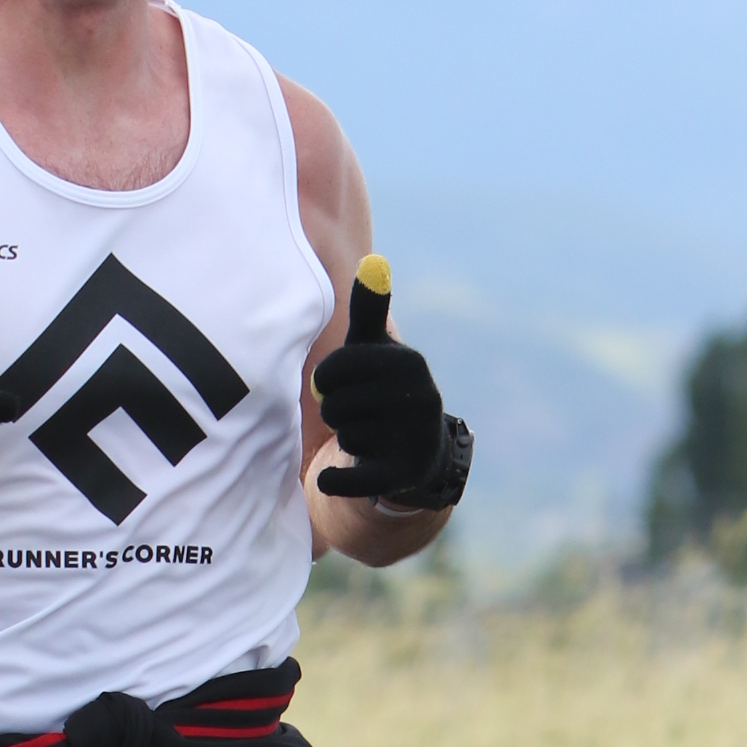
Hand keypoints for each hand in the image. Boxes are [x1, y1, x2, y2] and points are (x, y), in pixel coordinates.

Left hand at [313, 255, 471, 508]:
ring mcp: (415, 438)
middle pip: (337, 406)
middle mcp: (420, 398)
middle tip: (352, 412)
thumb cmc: (383, 387)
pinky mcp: (403, 475)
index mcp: (409, 362)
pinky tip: (330, 481)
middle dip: (336, 411)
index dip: (326, 378)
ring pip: (345, 438)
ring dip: (347, 438)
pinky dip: (334, 483)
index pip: (336, 369)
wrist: (418, 449)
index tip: (333, 382)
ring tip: (366, 434)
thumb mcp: (376, 349)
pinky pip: (351, 480)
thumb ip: (371, 311)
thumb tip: (373, 262)